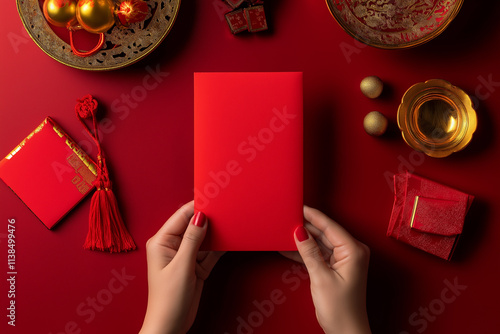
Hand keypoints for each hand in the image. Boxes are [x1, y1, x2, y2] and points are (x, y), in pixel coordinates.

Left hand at [139, 201, 223, 333]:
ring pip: (204, 238)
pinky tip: (230, 241)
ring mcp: (184, 256)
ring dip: (216, 234)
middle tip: (226, 211)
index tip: (214, 198)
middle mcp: (172, 246)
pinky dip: (219, 248)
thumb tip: (200, 217)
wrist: (170, 327)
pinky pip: (209, 252)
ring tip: (231, 224)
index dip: (197, 207)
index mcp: (162, 242)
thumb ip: (192, 240)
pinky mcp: (195, 267)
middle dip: (209, 220)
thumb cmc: (168, 300)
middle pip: (193, 225)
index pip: (181, 216)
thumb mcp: (182, 266)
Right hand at [281, 206, 370, 333]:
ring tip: (285, 232)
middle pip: (325, 232)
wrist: (346, 332)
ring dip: (304, 239)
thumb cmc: (341, 310)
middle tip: (287, 219)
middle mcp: (352, 251)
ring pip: (320, 242)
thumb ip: (309, 252)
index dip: (312, 216)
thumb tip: (299, 232)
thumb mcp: (321, 278)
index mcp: (353, 250)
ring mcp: (345, 259)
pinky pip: (319, 253)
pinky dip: (305, 252)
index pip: (329, 226)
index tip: (298, 207)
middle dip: (306, 227)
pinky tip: (289, 249)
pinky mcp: (337, 267)